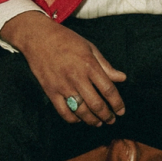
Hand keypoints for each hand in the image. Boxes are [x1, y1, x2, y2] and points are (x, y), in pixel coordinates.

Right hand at [2, 11, 125, 125]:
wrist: (38, 38)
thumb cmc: (67, 40)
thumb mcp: (90, 48)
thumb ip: (106, 65)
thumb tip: (122, 78)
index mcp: (89, 65)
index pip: (108, 90)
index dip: (117, 103)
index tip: (121, 111)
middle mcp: (77, 77)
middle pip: (96, 104)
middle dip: (107, 116)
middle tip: (111, 120)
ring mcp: (63, 86)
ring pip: (81, 111)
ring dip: (92, 120)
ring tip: (98, 123)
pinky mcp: (50, 91)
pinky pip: (63, 111)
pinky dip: (73, 119)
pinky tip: (79, 119)